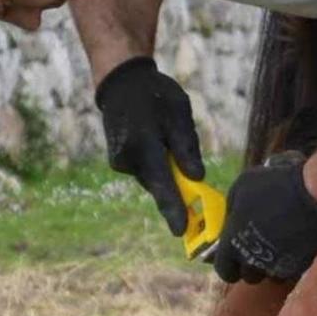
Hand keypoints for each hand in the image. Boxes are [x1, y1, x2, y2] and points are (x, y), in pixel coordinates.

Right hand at [95, 57, 204, 234]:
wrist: (120, 83)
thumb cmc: (155, 95)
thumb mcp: (178, 113)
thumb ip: (186, 147)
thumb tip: (197, 177)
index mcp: (143, 145)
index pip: (162, 184)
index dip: (173, 209)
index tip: (181, 231)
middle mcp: (127, 159)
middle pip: (159, 184)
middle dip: (177, 189)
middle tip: (194, 183)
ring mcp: (120, 162)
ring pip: (153, 177)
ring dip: (166, 171)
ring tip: (167, 138)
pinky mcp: (119, 162)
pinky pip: (145, 170)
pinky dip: (156, 164)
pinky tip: (156, 141)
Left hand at [214, 152, 316, 283]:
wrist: (315, 195)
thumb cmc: (275, 186)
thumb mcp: (242, 186)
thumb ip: (232, 207)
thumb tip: (232, 218)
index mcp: (233, 243)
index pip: (224, 270)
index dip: (230, 265)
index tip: (236, 257)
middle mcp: (253, 260)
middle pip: (249, 276)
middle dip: (252, 266)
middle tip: (260, 248)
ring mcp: (277, 267)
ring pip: (271, 276)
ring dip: (272, 266)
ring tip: (279, 246)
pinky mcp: (299, 267)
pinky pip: (290, 271)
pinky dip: (290, 262)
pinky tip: (295, 245)